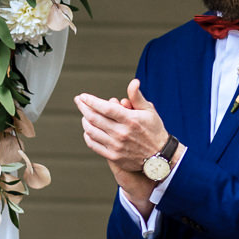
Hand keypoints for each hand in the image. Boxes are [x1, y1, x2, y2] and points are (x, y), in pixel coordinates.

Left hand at [75, 79, 171, 210]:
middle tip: (78, 101)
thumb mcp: (149, 111)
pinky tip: (88, 129)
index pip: (105, 108)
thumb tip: (134, 82)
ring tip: (85, 114)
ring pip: (92, 131)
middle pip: (95, 118)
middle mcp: (121, 133)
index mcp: (130, 120)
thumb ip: (137, 97)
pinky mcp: (113, 157)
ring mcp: (116, 146)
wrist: (160, 156)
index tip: (83, 96)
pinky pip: (94, 145)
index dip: (91, 101)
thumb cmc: (154, 130)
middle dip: (83, 107)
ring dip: (85, 121)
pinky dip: (88, 135)